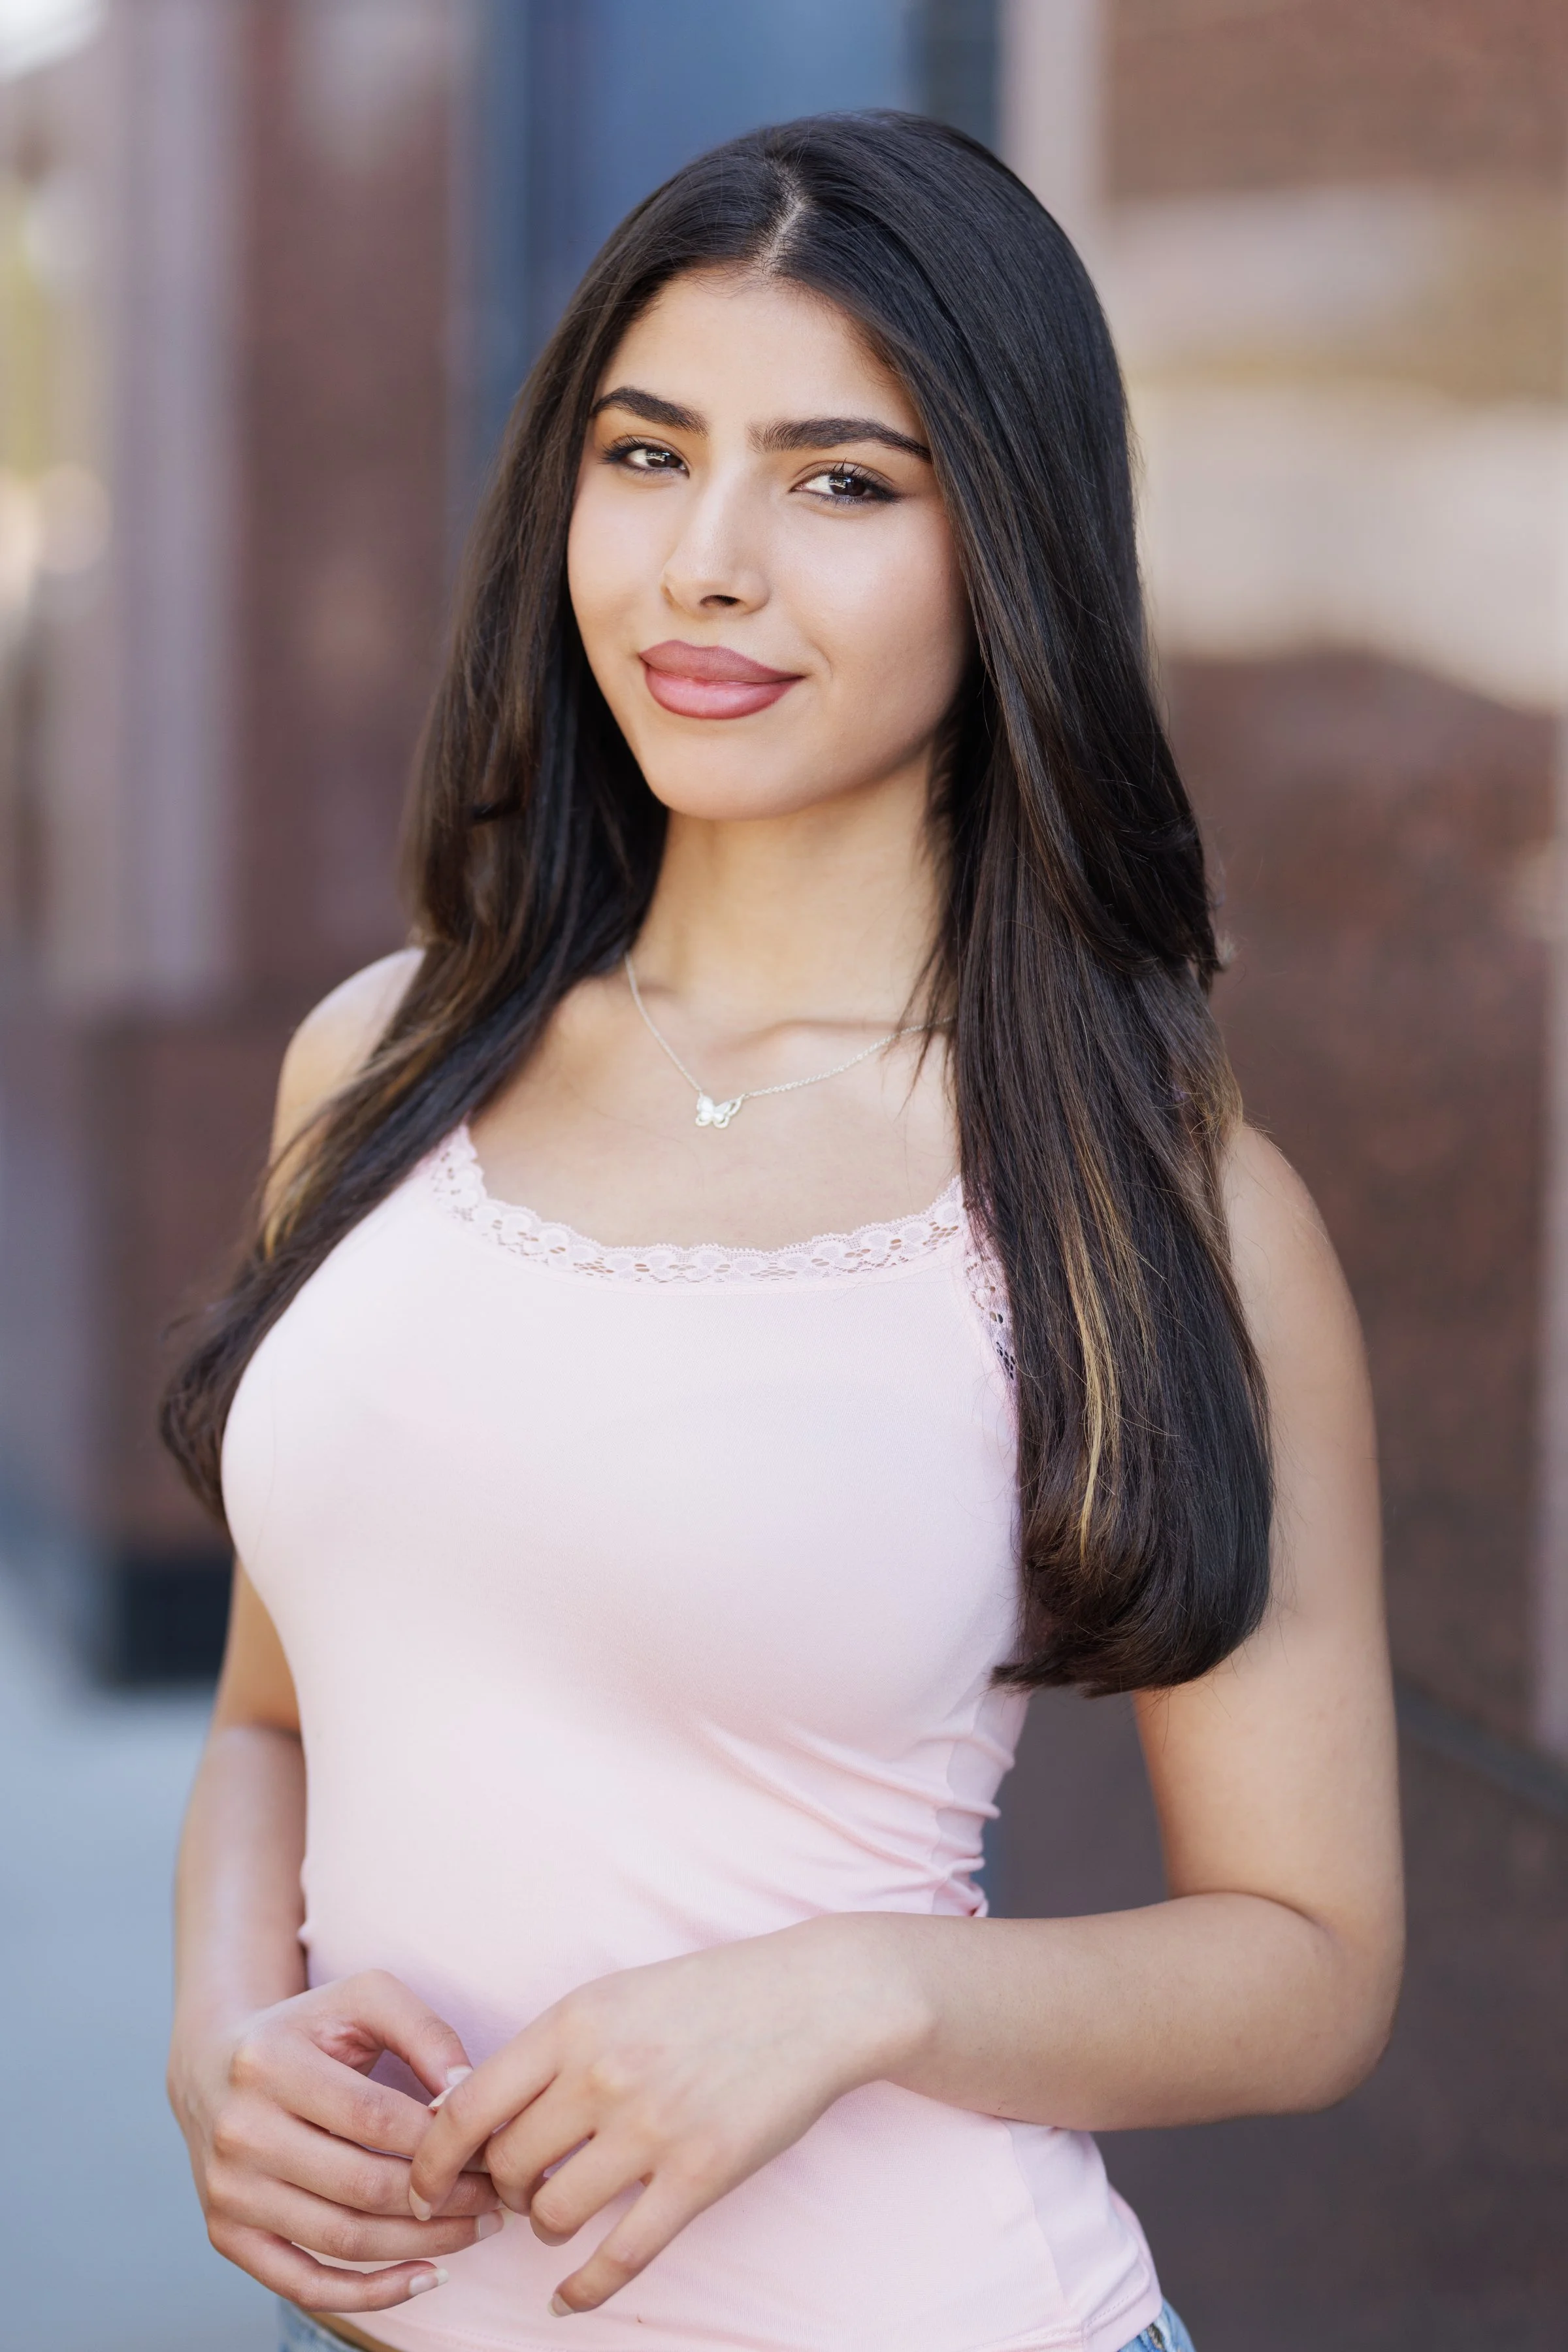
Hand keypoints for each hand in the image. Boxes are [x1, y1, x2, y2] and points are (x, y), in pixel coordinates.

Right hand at [170, 1968, 503, 2314]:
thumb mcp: (365, 1999)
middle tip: (497, 2196)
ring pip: (341, 2240)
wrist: (215, 2064)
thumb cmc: (309, 2028)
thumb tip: (467, 2093)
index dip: (442, 2139)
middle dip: (444, 2198)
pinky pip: (303, 2284)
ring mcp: (228, 2190)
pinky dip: (370, 2294)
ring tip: (476, 2230)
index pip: (375, 2118)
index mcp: (269, 2063)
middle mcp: (239, 2131)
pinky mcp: (225, 2234)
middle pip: (361, 2186)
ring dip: (422, 2245)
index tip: (493, 2146)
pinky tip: (427, 2276)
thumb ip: (424, 2032)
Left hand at [408, 1918, 924, 2314]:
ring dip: (545, 2228)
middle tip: (516, 2193)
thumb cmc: (708, 1995)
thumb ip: (551, 2049)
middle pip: (508, 2165)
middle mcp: (603, 2073)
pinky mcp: (700, 2175)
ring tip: (558, 2218)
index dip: (430, 2159)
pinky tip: (567, 2300)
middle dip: (502, 2191)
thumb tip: (474, 2110)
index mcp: (574, 2021)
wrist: (812, 1999)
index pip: (467, 2106)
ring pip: (555, 2213)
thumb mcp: (615, 1996)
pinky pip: (622, 2256)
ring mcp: (654, 2127)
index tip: (419, 2185)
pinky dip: (583, 2290)